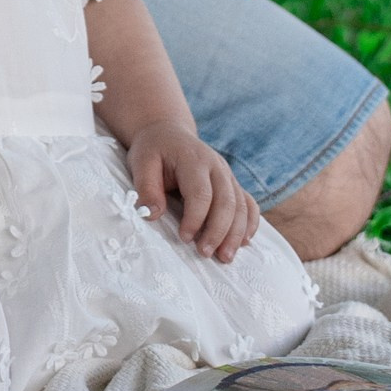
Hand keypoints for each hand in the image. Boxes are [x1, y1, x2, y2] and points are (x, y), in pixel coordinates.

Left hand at [125, 123, 257, 260]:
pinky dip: (250, 223)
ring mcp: (227, 174)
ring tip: (225, 257)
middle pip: (226, 201)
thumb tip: (153, 216)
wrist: (168, 133)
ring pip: (241, 205)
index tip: (184, 238)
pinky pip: (248, 203)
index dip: (195, 218)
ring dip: (235, 233)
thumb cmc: (153, 150)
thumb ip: (146, 188)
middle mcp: (217, 166)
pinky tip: (243, 242)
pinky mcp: (232, 183)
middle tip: (205, 254)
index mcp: (194, 159)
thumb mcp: (141, 162)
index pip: (201, 193)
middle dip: (218, 231)